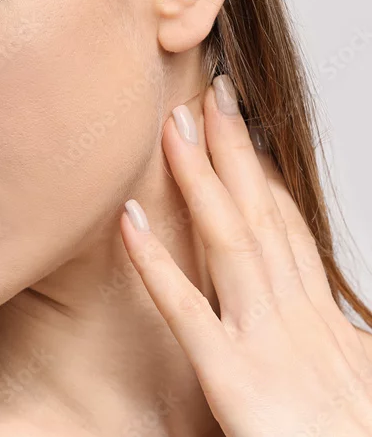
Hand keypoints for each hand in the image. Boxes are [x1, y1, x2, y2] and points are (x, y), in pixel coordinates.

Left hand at [119, 74, 371, 435]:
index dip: (263, 175)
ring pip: (228, 239)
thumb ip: (336, 344)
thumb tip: (343, 329)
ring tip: (171, 127)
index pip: (284, 227)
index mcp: (317, 316)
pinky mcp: (231, 374)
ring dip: (199, 178)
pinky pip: (184, 308)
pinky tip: (126, 219)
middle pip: (260, 214)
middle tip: (210, 94)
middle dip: (234, 151)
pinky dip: (154, 260)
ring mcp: (262, 339)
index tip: (241, 129)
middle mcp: (292, 314)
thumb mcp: (355, 380)